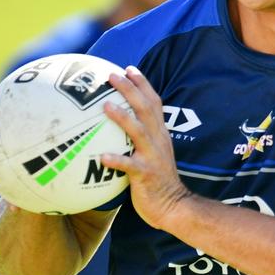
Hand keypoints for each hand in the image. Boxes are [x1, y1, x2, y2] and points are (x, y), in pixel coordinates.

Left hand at [99, 66, 192, 230]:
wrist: (174, 206)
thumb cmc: (157, 182)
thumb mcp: (153, 154)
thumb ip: (140, 139)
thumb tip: (119, 128)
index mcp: (160, 134)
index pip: (154, 102)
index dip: (143, 84)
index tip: (128, 68)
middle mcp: (158, 140)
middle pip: (146, 108)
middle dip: (130, 89)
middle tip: (112, 75)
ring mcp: (153, 156)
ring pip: (138, 131)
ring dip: (122, 117)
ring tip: (105, 106)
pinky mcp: (146, 174)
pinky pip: (129, 165)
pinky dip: (116, 160)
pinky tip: (101, 157)